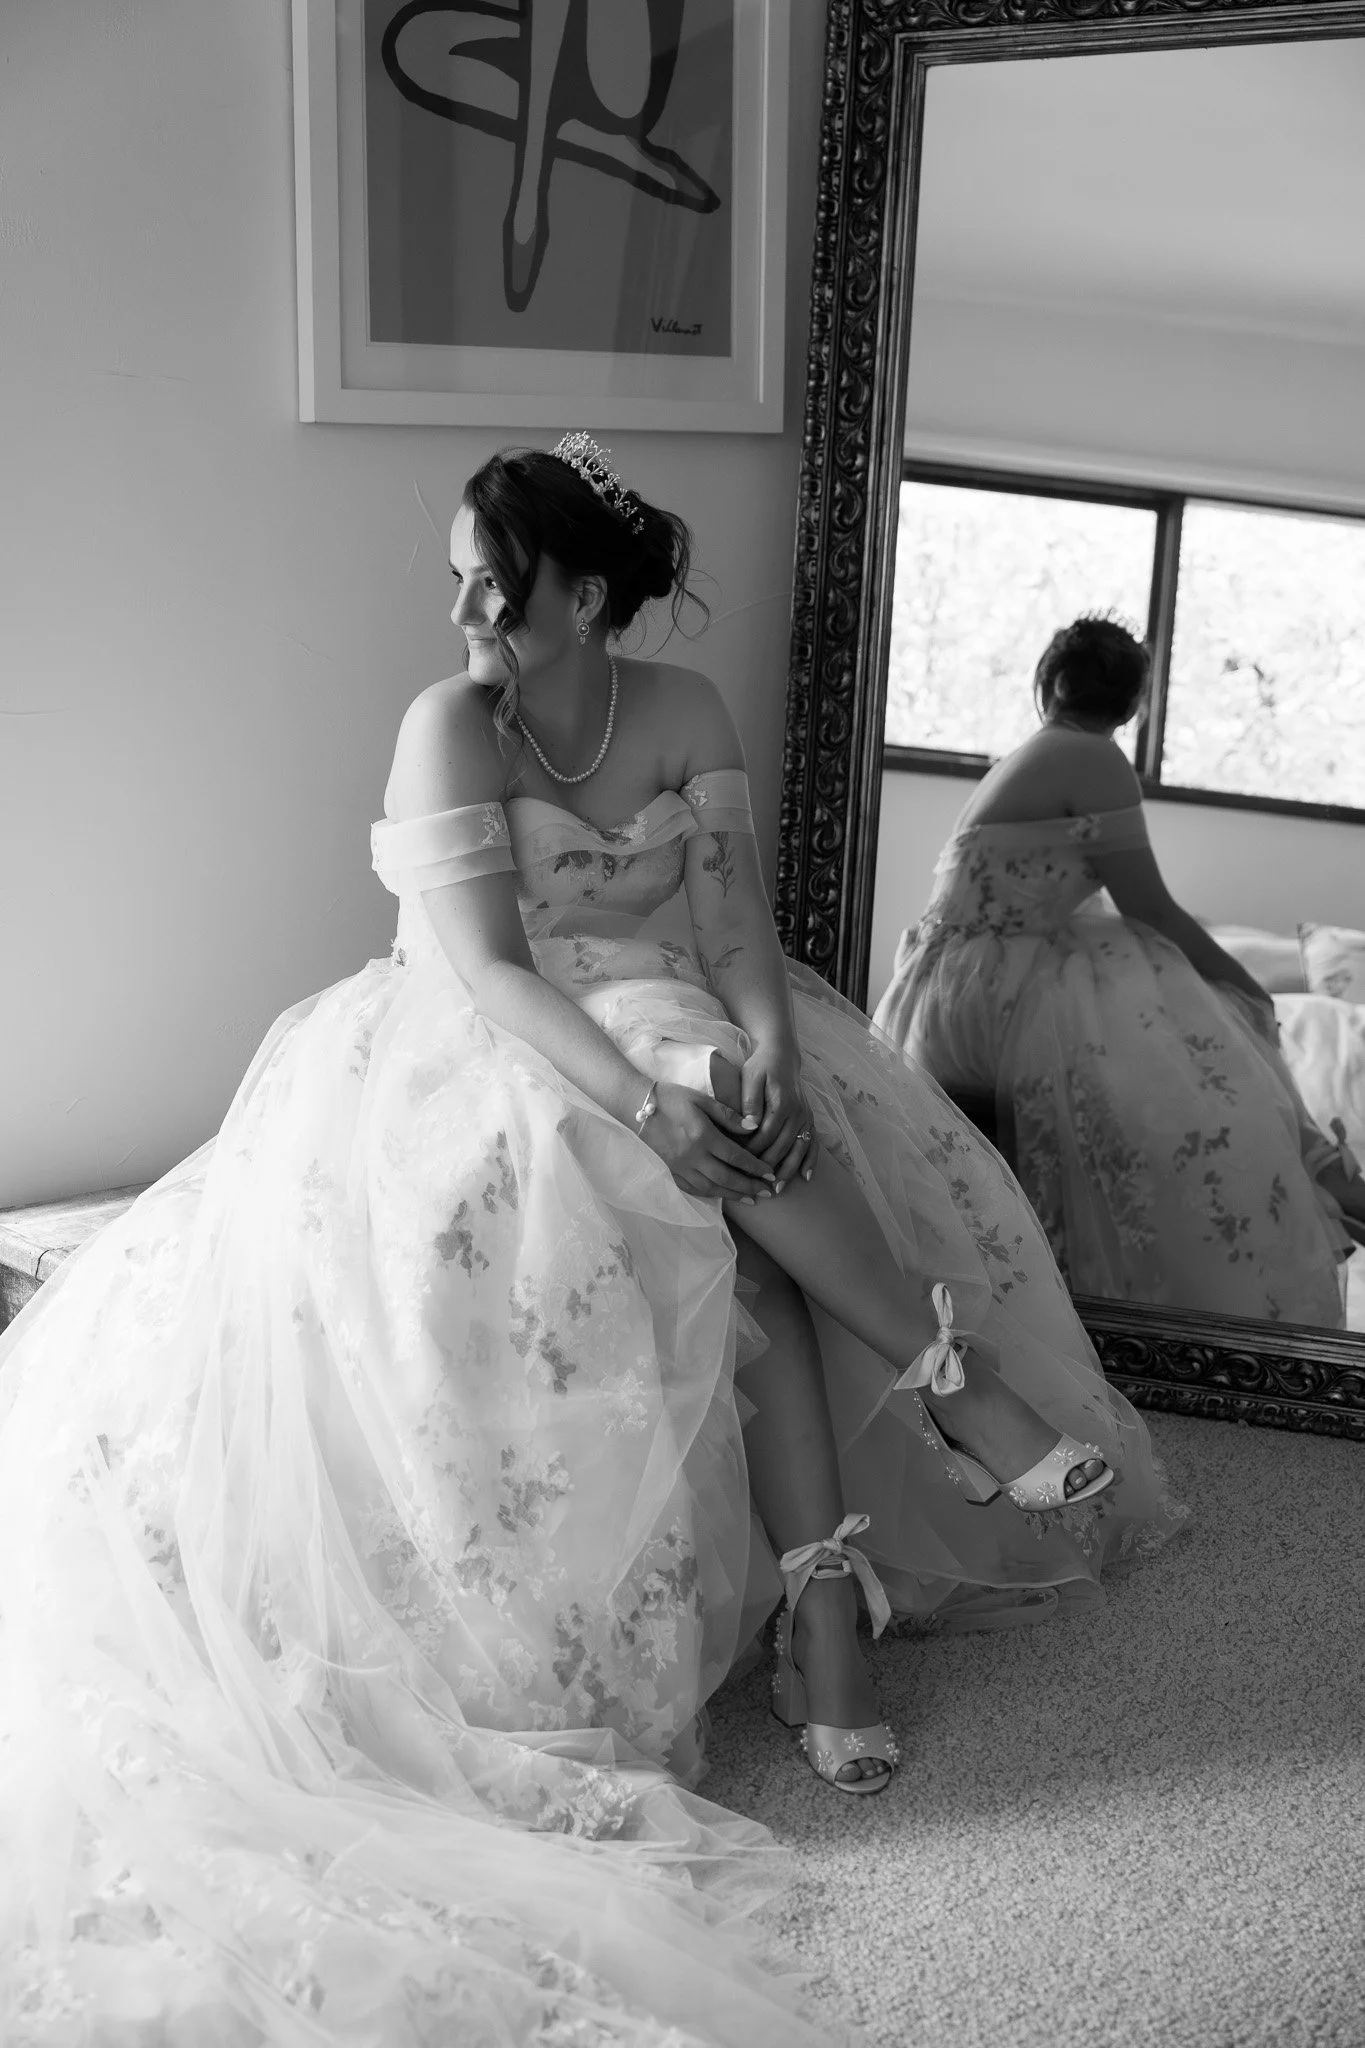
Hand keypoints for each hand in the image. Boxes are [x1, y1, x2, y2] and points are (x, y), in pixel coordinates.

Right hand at [639, 1080, 775, 1202]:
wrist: (636, 1107)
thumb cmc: (671, 1098)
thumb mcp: (702, 1100)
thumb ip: (728, 1116)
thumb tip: (753, 1128)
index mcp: (703, 1136)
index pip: (736, 1157)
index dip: (755, 1168)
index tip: (770, 1174)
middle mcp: (693, 1156)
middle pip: (727, 1178)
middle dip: (749, 1187)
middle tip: (767, 1193)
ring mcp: (680, 1167)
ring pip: (711, 1188)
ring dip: (733, 1195)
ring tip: (751, 1199)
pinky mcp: (670, 1172)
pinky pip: (694, 1189)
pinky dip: (711, 1195)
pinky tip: (723, 1196)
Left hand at [739, 1038, 818, 1192]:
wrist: (782, 1055)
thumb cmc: (761, 1067)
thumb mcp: (750, 1078)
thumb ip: (749, 1102)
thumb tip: (750, 1126)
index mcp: (782, 1102)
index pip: (766, 1135)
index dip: (753, 1152)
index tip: (740, 1165)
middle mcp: (798, 1112)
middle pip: (783, 1146)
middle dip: (769, 1167)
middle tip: (755, 1186)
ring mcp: (806, 1117)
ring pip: (799, 1149)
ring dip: (789, 1170)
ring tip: (778, 1189)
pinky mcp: (809, 1119)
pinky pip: (813, 1143)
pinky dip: (811, 1161)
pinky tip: (806, 1177)